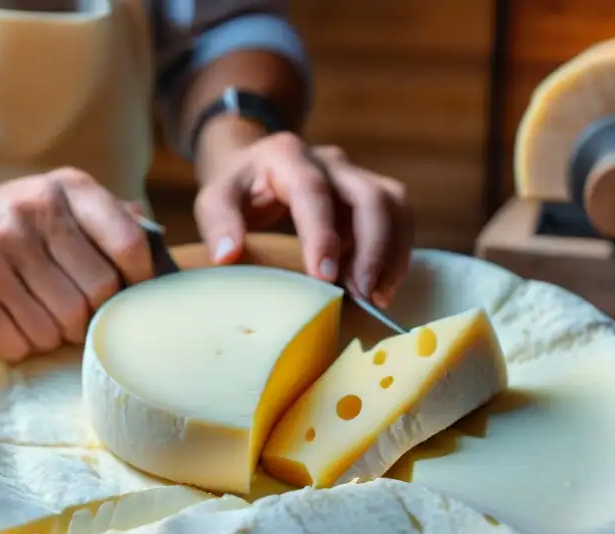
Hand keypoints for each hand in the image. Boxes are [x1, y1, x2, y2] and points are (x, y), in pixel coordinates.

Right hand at [0, 168, 151, 361]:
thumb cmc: (14, 222)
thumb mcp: (59, 199)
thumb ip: (110, 216)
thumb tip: (160, 247)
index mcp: (65, 190)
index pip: (128, 242)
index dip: (140, 278)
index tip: (134, 292)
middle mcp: (31, 215)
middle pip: (97, 293)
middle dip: (96, 315)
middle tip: (85, 316)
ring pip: (60, 325)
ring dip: (60, 335)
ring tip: (49, 320)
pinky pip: (20, 342)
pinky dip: (25, 345)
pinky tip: (18, 327)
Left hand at [194, 132, 412, 305]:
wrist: (256, 165)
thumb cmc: (238, 189)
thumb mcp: (215, 199)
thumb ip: (219, 222)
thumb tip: (227, 255)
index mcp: (287, 156)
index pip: (312, 191)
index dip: (322, 234)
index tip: (324, 276)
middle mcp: (329, 161)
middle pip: (369, 196)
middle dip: (372, 248)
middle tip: (362, 294)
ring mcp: (355, 175)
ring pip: (393, 203)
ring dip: (392, 252)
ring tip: (377, 297)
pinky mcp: (371, 193)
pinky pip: (398, 216)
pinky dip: (396, 252)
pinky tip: (381, 287)